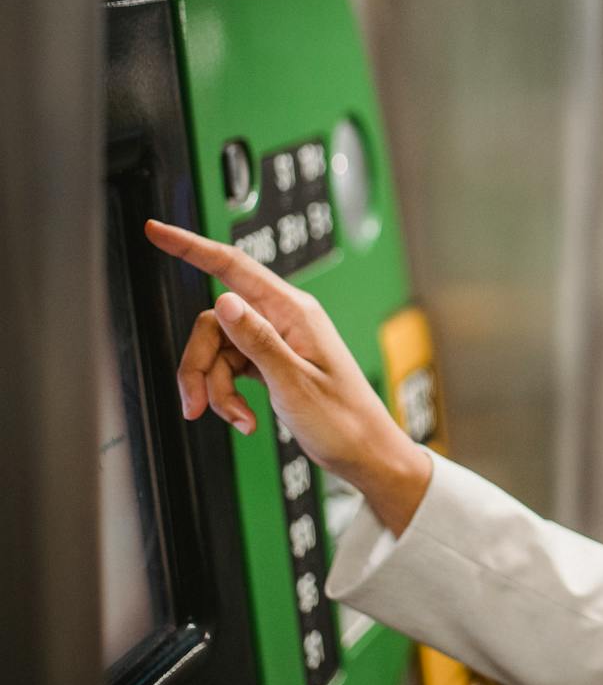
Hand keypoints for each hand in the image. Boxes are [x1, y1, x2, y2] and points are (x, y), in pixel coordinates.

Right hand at [145, 218, 431, 533]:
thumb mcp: (294, 382)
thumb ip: (257, 340)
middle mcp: (284, 319)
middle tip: (199, 405)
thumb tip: (225, 301)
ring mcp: (277, 340)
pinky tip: (245, 418)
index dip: (191, 246)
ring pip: (217, 350)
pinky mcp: (272, 362)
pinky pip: (230, 368)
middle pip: (213, 323)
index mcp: (294, 312)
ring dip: (215, 389)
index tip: (156, 231)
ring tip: (238, 419)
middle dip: (199, 366)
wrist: (364, 453)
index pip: (233, 266)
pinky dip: (229, 395)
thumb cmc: (343, 421)